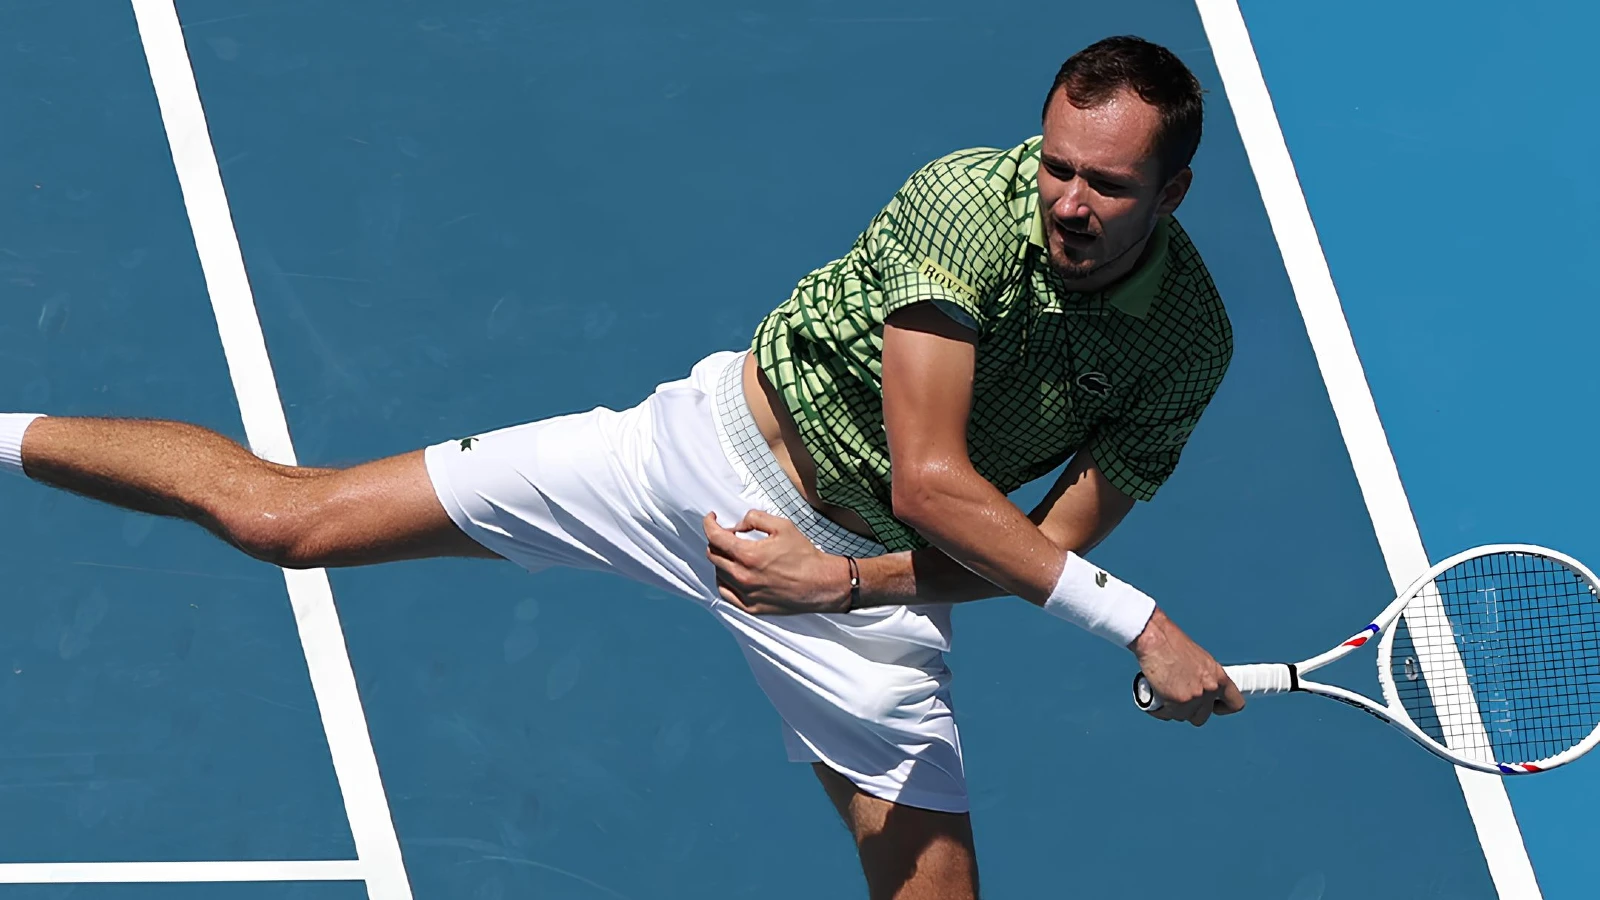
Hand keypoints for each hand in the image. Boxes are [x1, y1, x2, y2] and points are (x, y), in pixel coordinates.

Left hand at [702, 510, 851, 614]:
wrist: (821, 584)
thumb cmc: (805, 556)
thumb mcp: (782, 526)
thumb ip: (755, 518)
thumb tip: (738, 525)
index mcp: (748, 555)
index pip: (715, 537)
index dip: (709, 524)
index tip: (712, 518)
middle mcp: (743, 576)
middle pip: (713, 555)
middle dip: (716, 540)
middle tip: (728, 535)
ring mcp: (746, 594)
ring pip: (718, 574)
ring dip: (720, 560)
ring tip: (733, 554)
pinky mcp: (751, 607)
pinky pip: (726, 593)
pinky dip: (724, 580)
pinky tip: (732, 574)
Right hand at [1130, 608, 1244, 725]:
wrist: (1155, 639)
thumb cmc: (1171, 643)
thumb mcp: (1198, 659)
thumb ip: (1203, 677)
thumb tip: (1198, 688)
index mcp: (1218, 676)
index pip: (1234, 703)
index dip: (1223, 708)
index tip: (1214, 708)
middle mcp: (1210, 689)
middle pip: (1202, 716)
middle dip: (1189, 711)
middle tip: (1176, 698)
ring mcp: (1195, 697)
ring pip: (1182, 716)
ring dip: (1172, 709)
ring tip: (1162, 693)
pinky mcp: (1178, 702)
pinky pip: (1167, 715)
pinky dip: (1159, 710)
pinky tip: (1154, 697)